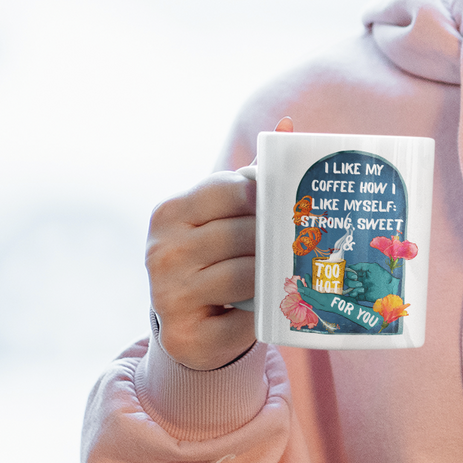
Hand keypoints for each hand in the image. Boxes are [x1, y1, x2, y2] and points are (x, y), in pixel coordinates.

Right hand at [145, 117, 290, 369]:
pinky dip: (261, 315)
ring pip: (245, 275)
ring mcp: (168, 296)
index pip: (230, 189)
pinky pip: (242, 320)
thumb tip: (290, 126)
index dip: (265, 195)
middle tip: (302, 241)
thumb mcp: (224, 214)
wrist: (187, 324)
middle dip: (275, 238)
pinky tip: (266, 308)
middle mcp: (161, 252)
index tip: (287, 203)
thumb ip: (252, 175)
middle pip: (241, 234)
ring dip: (272, 275)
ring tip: (289, 271)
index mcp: (169, 212)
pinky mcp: (185, 336)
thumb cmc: (215, 256)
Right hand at [342, 261, 397, 303]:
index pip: (351, 273)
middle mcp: (361, 280)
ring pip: (350, 288)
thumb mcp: (373, 267)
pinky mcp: (363, 296)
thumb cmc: (383, 276)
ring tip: (362, 288)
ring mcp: (361, 288)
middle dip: (351, 282)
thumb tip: (350, 266)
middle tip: (359, 282)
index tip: (354, 276)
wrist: (390, 288)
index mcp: (363, 273)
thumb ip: (361, 265)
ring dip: (353, 288)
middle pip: (349, 280)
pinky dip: (353, 294)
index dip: (350, 274)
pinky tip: (358, 292)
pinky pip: (354, 296)